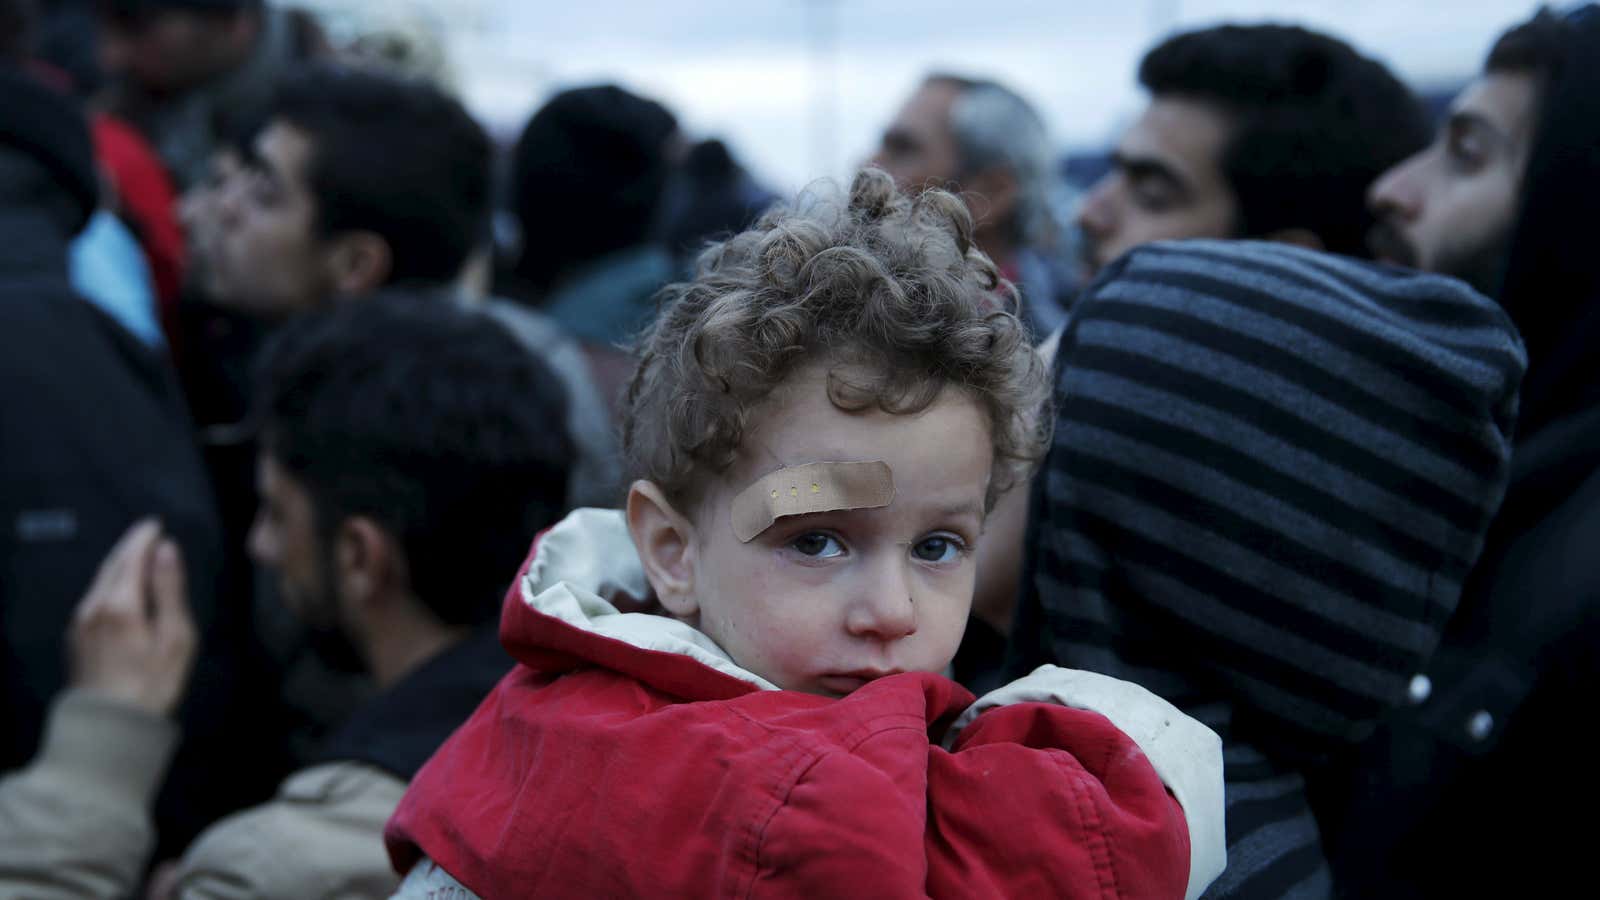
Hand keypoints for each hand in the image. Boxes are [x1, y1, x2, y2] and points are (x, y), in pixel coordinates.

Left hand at [68, 519, 197, 716]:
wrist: (110, 726)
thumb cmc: (153, 683)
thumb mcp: (175, 637)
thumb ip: (170, 590)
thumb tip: (166, 549)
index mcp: (121, 603)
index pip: (132, 557)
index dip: (144, 538)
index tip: (156, 524)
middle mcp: (94, 606)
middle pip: (111, 565)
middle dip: (130, 546)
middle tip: (147, 532)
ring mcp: (81, 622)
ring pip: (99, 580)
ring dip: (118, 563)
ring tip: (136, 554)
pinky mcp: (76, 637)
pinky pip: (93, 597)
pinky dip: (109, 581)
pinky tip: (120, 586)